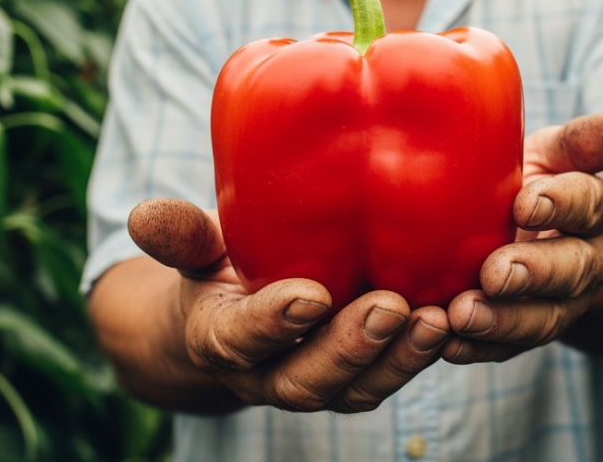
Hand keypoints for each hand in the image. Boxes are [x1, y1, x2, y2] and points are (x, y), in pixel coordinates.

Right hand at [126, 199, 451, 412]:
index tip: (307, 296)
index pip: (243, 339)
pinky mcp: (362, 372)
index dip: (274, 323)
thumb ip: (179, 236)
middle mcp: (271, 372)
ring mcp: (320, 379)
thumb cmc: (217, 274)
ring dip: (400, 359)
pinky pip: (391, 374)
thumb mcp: (194, 253)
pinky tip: (461, 317)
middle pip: (308, 377)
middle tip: (390, 308)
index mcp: (223, 338)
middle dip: (350, 348)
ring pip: (358, 387)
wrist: (232, 326)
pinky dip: (425, 353)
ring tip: (438, 320)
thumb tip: (141, 215)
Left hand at [441, 111, 602, 362]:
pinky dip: (478, 350)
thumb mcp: (558, 156)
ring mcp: (560, 303)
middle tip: (495, 273)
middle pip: (570, 270)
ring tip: (462, 316)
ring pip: (541, 319)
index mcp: (595, 208)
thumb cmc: (541, 185)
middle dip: (534, 273)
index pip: (587, 203)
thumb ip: (582, 141)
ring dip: (502, 321)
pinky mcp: (527, 332)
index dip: (561, 204)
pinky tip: (448, 345)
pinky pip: (507, 349)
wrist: (549, 242)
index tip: (527, 201)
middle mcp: (586, 260)